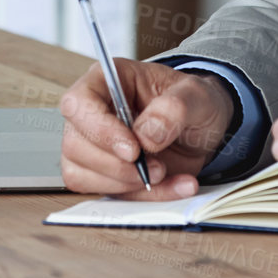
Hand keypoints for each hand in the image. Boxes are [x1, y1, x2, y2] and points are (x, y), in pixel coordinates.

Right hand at [58, 59, 234, 199]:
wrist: (202, 128)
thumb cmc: (192, 102)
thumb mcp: (196, 95)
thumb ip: (174, 108)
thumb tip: (146, 134)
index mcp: (107, 80)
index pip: (77, 103)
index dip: (98, 129)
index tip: (132, 150)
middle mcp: (93, 113)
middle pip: (75, 145)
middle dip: (117, 166)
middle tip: (157, 167)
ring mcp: (93, 145)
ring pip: (81, 175)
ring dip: (126, 184)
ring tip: (164, 173)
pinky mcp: (102, 174)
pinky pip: (105, 194)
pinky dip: (140, 197)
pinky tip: (170, 185)